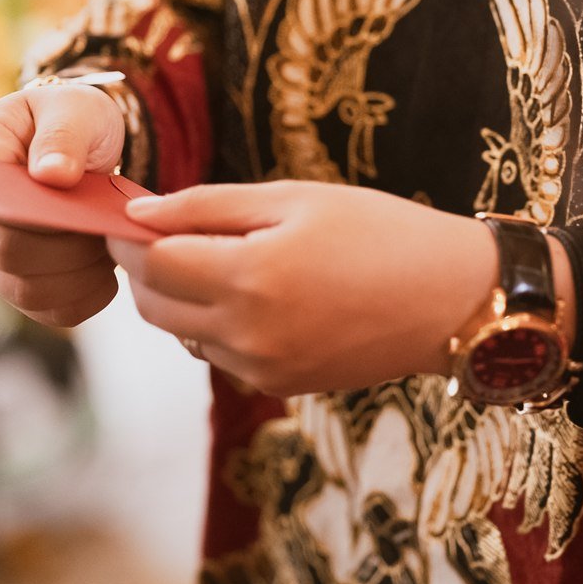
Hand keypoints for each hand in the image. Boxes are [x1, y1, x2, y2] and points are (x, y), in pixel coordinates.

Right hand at [0, 84, 127, 327]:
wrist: (76, 145)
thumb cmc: (71, 120)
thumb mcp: (76, 107)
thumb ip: (64, 134)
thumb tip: (51, 175)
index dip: (36, 215)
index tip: (82, 208)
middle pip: (5, 251)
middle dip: (68, 250)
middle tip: (110, 232)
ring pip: (24, 289)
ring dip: (79, 278)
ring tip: (111, 249)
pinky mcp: (6, 280)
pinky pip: (43, 309)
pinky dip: (82, 299)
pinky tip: (106, 275)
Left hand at [108, 181, 498, 396]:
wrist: (453, 301)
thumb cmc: (380, 232)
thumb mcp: (295, 199)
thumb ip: (208, 207)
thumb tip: (140, 214)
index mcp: (251, 277)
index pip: (151, 263)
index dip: (129, 236)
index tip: (130, 214)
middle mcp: (249, 333)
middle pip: (154, 305)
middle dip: (145, 268)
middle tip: (163, 232)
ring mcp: (263, 368)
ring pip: (182, 332)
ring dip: (181, 297)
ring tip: (220, 258)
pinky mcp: (280, 385)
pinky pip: (220, 353)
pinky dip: (217, 323)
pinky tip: (257, 294)